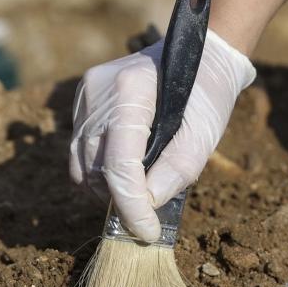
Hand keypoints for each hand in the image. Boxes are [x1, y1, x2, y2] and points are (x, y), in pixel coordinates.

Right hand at [69, 29, 254, 241]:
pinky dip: (99, 172)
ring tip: (138, 194)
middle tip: (148, 217)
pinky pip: (80, 151)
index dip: (132, 207)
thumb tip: (148, 205)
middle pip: (95, 168)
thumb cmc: (207, 93)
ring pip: (81, 164)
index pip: (120, 164)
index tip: (148, 233)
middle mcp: (98, 89)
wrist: (201, 52)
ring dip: (107, 189)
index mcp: (131, 89)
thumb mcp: (204, 135)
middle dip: (120, 201)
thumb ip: (177, 171)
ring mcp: (86, 94)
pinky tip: (126, 173)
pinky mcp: (82, 101)